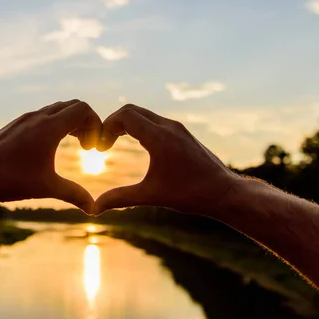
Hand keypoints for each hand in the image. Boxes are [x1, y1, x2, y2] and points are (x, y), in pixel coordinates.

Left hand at [0, 100, 101, 213]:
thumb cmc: (9, 180)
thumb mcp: (47, 188)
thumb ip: (74, 194)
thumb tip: (94, 209)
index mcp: (49, 127)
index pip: (83, 109)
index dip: (96, 125)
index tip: (93, 148)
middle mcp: (37, 117)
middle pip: (72, 105)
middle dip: (86, 123)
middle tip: (88, 147)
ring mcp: (24, 119)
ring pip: (56, 109)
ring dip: (71, 123)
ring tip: (76, 145)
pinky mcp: (15, 126)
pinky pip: (43, 116)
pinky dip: (56, 125)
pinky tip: (52, 148)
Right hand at [95, 104, 242, 215]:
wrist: (224, 192)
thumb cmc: (190, 194)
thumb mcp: (151, 196)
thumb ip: (120, 198)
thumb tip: (94, 208)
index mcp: (160, 137)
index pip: (125, 115)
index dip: (107, 127)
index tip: (100, 147)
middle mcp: (169, 127)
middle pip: (133, 110)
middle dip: (114, 123)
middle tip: (103, 143)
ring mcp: (178, 129)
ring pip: (146, 115)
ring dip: (128, 124)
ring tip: (115, 143)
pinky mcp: (184, 135)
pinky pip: (157, 122)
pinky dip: (141, 127)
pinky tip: (138, 146)